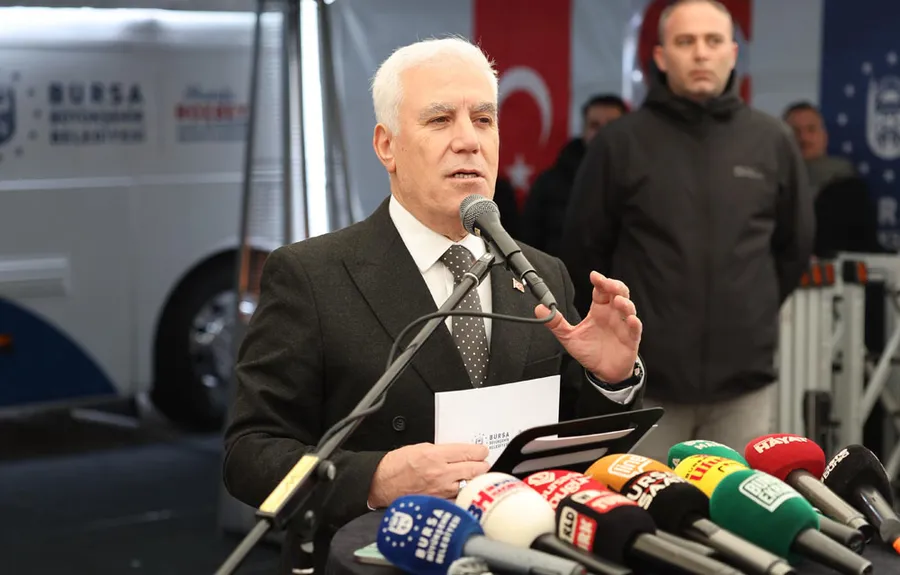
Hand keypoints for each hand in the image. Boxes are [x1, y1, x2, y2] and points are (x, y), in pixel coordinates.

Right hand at [367, 443, 489, 507]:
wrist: (381, 483)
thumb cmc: (397, 465)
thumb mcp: (420, 447)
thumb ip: (442, 451)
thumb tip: (460, 453)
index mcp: (435, 455)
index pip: (468, 452)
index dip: (480, 451)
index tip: (482, 451)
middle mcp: (440, 473)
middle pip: (475, 469)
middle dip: (481, 465)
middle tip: (482, 463)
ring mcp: (441, 490)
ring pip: (470, 485)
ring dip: (473, 480)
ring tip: (472, 477)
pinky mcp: (439, 503)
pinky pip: (459, 499)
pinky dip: (463, 494)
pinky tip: (462, 491)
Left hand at [536, 271, 641, 382]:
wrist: (603, 372)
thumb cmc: (590, 351)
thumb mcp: (568, 336)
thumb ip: (555, 322)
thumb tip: (540, 309)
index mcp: (599, 310)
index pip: (602, 290)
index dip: (600, 281)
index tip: (594, 276)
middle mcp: (612, 314)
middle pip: (619, 293)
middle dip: (614, 285)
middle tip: (606, 283)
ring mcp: (623, 325)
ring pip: (629, 308)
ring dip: (625, 303)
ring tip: (618, 301)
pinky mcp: (631, 339)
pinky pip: (635, 329)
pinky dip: (634, 323)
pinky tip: (630, 319)